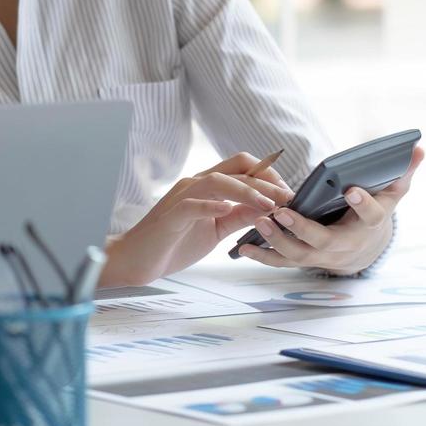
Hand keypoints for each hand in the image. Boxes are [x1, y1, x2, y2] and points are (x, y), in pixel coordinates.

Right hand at [101, 152, 294, 287]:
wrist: (137, 259)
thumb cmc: (174, 243)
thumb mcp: (216, 230)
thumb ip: (238, 217)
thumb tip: (267, 210)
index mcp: (207, 186)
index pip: (244, 166)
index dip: (270, 176)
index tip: (288, 196)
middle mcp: (196, 184)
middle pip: (237, 167)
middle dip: (268, 181)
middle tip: (288, 199)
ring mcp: (182, 197)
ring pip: (219, 181)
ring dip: (249, 191)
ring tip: (270, 207)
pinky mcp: (171, 216)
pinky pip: (192, 205)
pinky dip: (211, 205)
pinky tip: (227, 210)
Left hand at [236, 144, 424, 273]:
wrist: (364, 248)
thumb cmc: (374, 213)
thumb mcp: (392, 193)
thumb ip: (403, 171)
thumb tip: (419, 147)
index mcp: (368, 224)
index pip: (370, 215)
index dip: (363, 203)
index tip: (352, 189)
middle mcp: (345, 244)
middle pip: (324, 242)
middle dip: (303, 229)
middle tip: (283, 212)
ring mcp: (323, 256)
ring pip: (300, 255)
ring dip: (277, 241)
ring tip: (260, 221)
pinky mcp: (305, 259)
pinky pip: (283, 262)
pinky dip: (263, 256)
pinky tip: (243, 248)